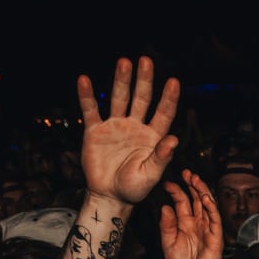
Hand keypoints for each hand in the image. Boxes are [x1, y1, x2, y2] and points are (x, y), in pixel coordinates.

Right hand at [78, 56, 179, 206]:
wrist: (110, 197)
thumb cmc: (134, 189)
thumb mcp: (150, 175)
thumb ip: (161, 157)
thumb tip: (174, 139)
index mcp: (152, 137)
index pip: (163, 114)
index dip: (168, 98)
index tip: (173, 81)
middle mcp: (135, 127)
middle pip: (141, 99)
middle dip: (144, 80)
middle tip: (146, 61)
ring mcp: (115, 127)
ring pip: (119, 99)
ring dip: (121, 80)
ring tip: (124, 61)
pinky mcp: (95, 131)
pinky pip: (91, 110)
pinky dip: (87, 96)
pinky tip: (84, 80)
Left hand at [161, 170, 223, 258]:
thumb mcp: (168, 245)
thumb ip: (167, 226)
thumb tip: (165, 207)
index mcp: (185, 225)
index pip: (182, 202)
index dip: (176, 191)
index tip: (166, 183)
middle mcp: (197, 224)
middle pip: (196, 199)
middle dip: (191, 185)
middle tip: (185, 172)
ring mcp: (208, 229)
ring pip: (207, 205)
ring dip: (202, 191)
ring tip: (195, 179)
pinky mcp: (216, 237)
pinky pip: (215, 219)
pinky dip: (211, 208)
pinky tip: (205, 197)